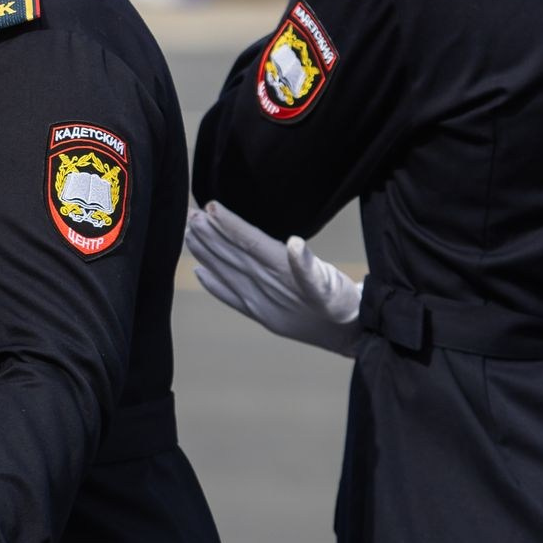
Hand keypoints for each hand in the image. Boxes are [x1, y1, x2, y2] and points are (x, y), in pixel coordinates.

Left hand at [185, 202, 362, 355]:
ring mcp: (261, 304)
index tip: (210, 207)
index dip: (230, 225)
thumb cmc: (345, 303)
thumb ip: (311, 267)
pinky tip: (200, 272)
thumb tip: (295, 245)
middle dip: (210, 235)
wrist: (353, 335)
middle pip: (233, 256)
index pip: (251, 244)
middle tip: (189, 214)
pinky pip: (232, 298)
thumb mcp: (333, 284)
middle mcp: (267, 290)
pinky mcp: (262, 315)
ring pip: (229, 272)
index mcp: (284, 276)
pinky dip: (215, 285)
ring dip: (207, 253)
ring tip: (189, 234)